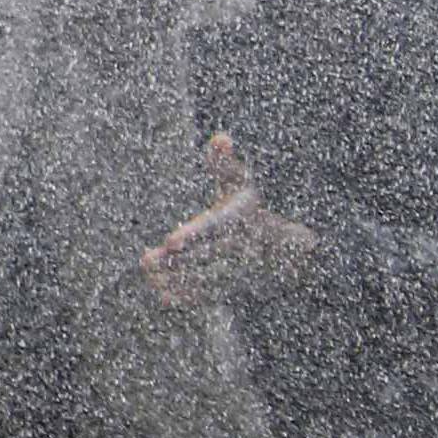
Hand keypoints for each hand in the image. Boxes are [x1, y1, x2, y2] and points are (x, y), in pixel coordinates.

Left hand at [141, 134, 318, 308]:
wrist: (290, 251)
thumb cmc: (253, 209)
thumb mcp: (242, 183)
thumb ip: (225, 164)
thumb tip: (221, 138)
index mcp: (241, 219)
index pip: (214, 228)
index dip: (192, 235)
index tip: (170, 241)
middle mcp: (242, 248)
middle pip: (205, 256)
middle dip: (177, 261)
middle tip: (148, 261)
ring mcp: (239, 271)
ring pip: (206, 279)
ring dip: (177, 280)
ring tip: (151, 277)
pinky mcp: (234, 288)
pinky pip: (210, 296)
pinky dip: (188, 299)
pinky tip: (164, 298)